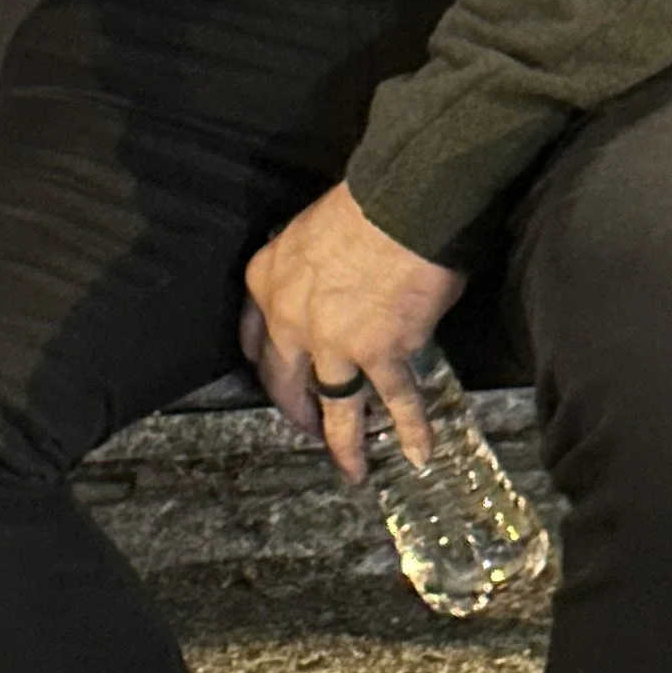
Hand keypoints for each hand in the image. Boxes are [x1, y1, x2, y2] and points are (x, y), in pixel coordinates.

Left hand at [239, 181, 464, 486]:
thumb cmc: (361, 206)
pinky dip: (410, 429)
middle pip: (285, 382)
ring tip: (352, 469)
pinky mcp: (379, 354)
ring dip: (344, 443)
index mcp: (267, 283)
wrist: (400, 203)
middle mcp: (290, 320)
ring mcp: (334, 343)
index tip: (280, 383)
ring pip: (334, 406)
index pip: (254, 339)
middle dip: (297, 414)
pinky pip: (395, 401)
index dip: (268, 368)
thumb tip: (332, 289)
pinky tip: (418, 453)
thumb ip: (308, 272)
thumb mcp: (307, 235)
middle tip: (309, 433)